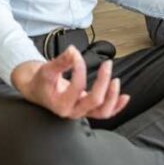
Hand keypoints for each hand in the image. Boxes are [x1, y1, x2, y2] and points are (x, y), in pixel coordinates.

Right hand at [10, 47, 129, 119]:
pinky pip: (105, 113)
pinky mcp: (87, 110)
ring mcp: (81, 112)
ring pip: (103, 112)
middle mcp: (72, 112)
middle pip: (94, 100)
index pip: (77, 86)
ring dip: (113, 96)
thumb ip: (60, 61)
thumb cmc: (42, 81)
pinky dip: (117, 106)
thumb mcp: (47, 69)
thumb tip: (73, 51)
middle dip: (103, 81)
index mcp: (60, 104)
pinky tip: (126, 97)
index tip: (76, 54)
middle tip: (107, 64)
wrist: (37, 91)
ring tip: (115, 80)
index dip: (80, 68)